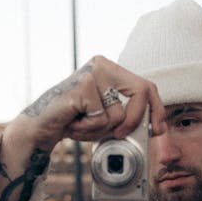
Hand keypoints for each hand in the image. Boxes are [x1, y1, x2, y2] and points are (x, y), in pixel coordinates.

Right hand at [1, 56, 165, 168]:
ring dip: (101, 130)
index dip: (157, 109)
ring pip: (118, 113)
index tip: (158, 129)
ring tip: (83, 123)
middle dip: (135, 120)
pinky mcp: (83, 86)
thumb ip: (129, 116)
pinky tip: (74, 122)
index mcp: (113, 70)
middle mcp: (103, 65)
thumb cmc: (77, 121)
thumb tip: (157, 128)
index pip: (147, 86)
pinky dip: (89, 130)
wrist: (43, 126)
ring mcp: (92, 73)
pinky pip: (101, 118)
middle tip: (118, 135)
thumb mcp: (108, 118)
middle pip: (141, 92)